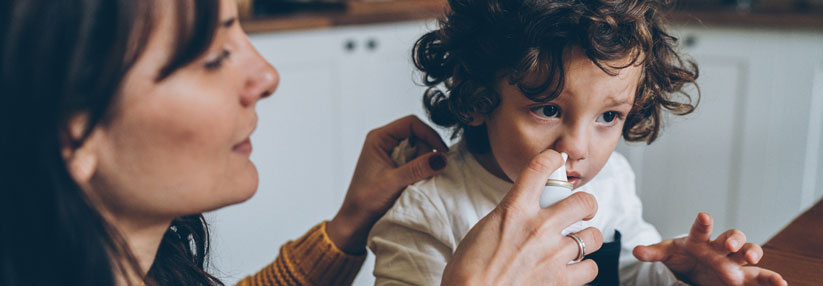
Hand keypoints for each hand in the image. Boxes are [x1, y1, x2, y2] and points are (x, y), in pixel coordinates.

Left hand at [327, 115, 448, 253]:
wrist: (356, 222)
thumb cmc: (365, 201)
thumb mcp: (393, 182)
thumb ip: (417, 168)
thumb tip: (442, 158)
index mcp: (378, 138)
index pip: (411, 123)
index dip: (429, 135)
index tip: (442, 152)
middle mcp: (385, 142)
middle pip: (418, 135)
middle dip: (426, 153)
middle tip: (423, 173)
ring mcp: (391, 154)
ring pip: (419, 149)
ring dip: (423, 164)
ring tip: (415, 181)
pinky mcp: (396, 166)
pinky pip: (416, 162)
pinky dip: (420, 171)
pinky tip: (415, 183)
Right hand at [442, 149, 603, 285]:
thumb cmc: (468, 270)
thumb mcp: (483, 230)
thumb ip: (509, 217)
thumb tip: (522, 214)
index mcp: (514, 209)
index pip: (540, 168)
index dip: (552, 158)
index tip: (555, 160)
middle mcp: (538, 227)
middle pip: (584, 201)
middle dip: (586, 205)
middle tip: (581, 211)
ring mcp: (553, 254)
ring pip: (592, 237)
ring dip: (586, 239)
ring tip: (576, 243)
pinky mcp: (561, 280)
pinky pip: (590, 269)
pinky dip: (583, 269)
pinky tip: (572, 269)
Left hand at [633, 213, 786, 285]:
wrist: (694, 267)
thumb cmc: (682, 256)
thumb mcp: (667, 253)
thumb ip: (653, 252)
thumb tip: (635, 250)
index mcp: (700, 239)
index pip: (701, 229)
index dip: (703, 223)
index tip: (703, 216)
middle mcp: (721, 247)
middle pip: (732, 237)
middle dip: (733, 239)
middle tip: (730, 245)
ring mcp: (735, 261)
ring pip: (750, 252)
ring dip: (754, 254)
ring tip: (753, 259)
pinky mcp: (744, 277)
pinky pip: (761, 276)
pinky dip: (771, 279)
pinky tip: (781, 284)